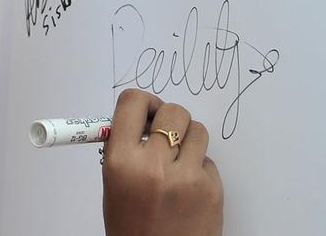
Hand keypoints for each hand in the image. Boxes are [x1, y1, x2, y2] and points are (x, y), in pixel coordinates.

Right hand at [102, 89, 223, 235]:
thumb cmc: (132, 226)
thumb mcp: (113, 184)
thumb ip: (125, 147)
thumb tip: (142, 117)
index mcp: (120, 162)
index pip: (133, 103)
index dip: (144, 102)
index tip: (146, 111)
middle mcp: (153, 166)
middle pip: (174, 111)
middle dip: (170, 119)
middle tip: (165, 133)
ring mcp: (186, 178)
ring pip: (198, 132)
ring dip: (188, 141)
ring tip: (177, 163)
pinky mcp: (211, 190)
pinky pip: (208, 161)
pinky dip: (199, 169)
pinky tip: (188, 189)